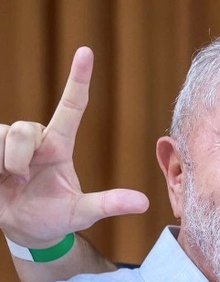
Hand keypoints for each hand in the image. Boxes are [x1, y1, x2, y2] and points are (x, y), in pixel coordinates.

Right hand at [0, 46, 148, 248]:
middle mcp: (36, 138)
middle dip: (20, 157)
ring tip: (9, 180)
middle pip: (26, 128)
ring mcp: (10, 142)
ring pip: (5, 134)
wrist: (23, 229)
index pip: (71, 107)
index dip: (78, 79)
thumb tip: (144, 203)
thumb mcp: (81, 213)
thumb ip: (108, 204)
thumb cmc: (54, 217)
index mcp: (60, 146)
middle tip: (23, 179)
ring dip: (6, 161)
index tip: (86, 51)